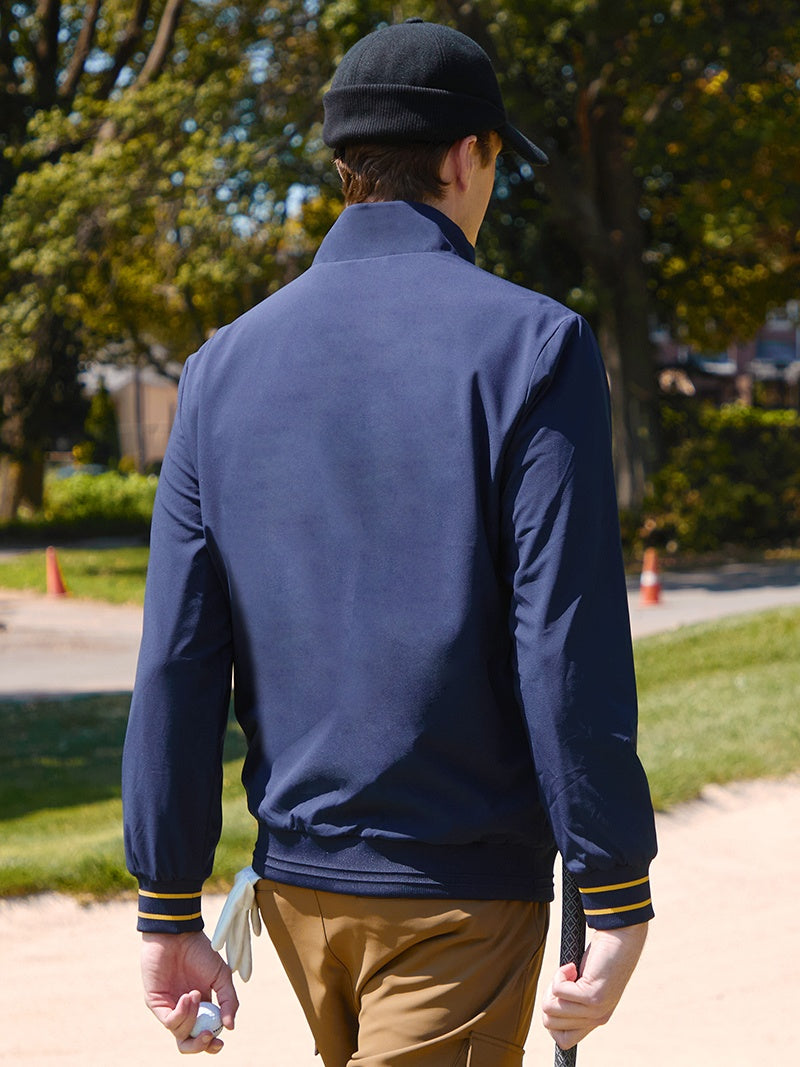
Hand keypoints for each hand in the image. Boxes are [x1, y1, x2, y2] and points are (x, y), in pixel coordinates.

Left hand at [141, 931, 238, 1053]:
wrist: (179, 934)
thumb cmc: (200, 951)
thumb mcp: (222, 975)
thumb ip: (228, 1001)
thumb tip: (230, 1027)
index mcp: (201, 1006)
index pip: (204, 1034)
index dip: (212, 1044)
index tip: (221, 1042)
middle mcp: (184, 1011)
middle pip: (189, 1042)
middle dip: (200, 1045)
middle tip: (210, 1035)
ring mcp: (170, 1008)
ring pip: (180, 1034)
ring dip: (192, 1018)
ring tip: (195, 994)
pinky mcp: (156, 1003)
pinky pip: (169, 1021)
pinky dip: (181, 1013)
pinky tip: (188, 996)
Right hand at [542, 922, 647, 1049]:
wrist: (622, 938)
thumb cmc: (600, 956)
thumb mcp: (585, 985)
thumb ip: (573, 1001)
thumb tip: (548, 1010)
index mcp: (595, 1020)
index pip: (564, 1041)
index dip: (552, 1019)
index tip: (558, 996)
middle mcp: (596, 1019)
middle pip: (550, 1022)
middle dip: (548, 997)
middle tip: (564, 979)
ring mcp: (595, 1009)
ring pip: (551, 1007)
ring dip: (553, 984)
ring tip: (570, 971)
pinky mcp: (592, 995)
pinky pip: (558, 991)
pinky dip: (559, 974)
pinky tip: (572, 966)